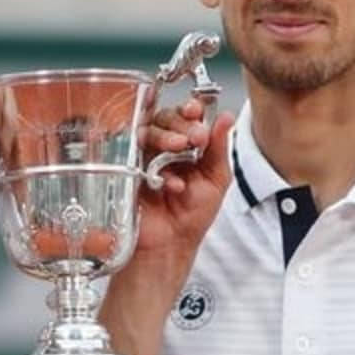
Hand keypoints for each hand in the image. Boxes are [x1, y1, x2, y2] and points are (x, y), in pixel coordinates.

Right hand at [135, 104, 235, 259]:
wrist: (172, 245)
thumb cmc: (191, 216)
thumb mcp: (216, 180)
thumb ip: (220, 148)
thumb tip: (225, 117)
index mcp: (187, 146)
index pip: (184, 116)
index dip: (189, 109)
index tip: (195, 111)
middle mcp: (164, 148)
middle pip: (163, 118)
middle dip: (179, 122)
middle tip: (193, 136)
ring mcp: (144, 158)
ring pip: (147, 132)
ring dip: (165, 136)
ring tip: (179, 148)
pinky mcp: (128, 172)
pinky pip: (136, 157)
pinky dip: (156, 168)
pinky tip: (172, 184)